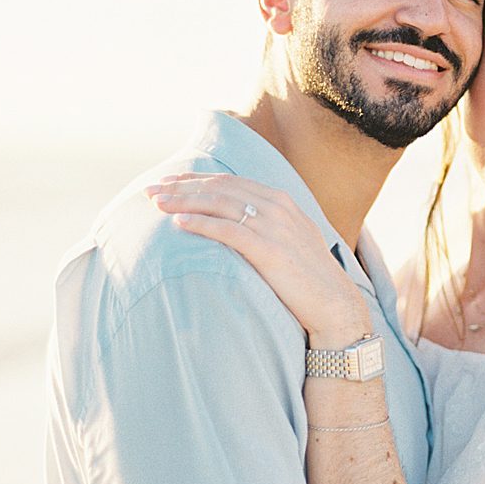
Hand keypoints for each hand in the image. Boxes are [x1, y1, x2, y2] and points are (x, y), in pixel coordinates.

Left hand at [145, 174, 369, 344]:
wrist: (334, 303)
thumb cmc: (308, 276)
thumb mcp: (291, 238)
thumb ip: (267, 224)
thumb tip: (236, 223)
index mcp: (281, 200)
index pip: (229, 182)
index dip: (195, 180)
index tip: (169, 182)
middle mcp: (277, 207)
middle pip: (219, 188)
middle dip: (181, 187)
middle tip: (150, 190)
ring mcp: (274, 227)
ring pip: (220, 204)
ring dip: (184, 201)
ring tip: (156, 204)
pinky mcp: (269, 250)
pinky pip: (228, 231)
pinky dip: (202, 224)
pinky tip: (179, 223)